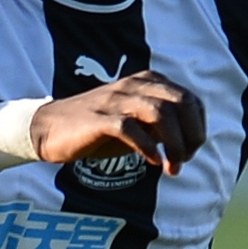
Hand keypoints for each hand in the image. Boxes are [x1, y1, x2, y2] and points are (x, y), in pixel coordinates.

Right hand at [29, 71, 204, 174]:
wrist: (50, 128)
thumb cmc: (96, 129)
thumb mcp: (136, 123)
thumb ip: (161, 125)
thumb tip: (190, 140)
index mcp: (147, 82)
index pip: (189, 99)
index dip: (198, 128)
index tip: (191, 151)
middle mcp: (134, 85)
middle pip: (180, 103)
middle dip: (191, 135)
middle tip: (185, 159)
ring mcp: (116, 100)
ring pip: (160, 113)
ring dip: (174, 143)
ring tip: (172, 166)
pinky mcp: (99, 119)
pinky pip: (130, 128)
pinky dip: (147, 147)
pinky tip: (152, 161)